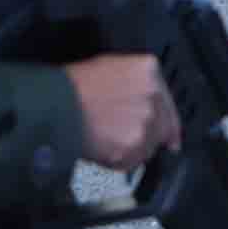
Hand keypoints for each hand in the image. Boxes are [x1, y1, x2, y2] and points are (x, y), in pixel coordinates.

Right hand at [65, 54, 181, 171]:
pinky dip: (121, 161)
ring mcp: (146, 122)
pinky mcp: (133, 146)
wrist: (56, 107)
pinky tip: (104, 147)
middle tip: (123, 136)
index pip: (169, 101)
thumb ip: (137, 83)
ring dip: (133, 149)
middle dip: (147, 135)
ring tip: (107, 138)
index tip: (171, 136)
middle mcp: (153, 95)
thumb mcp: (111, 67)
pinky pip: (133, 161)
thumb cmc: (75, 87)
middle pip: (162, 126)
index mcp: (149, 70)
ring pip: (149, 146)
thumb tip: (150, 102)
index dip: (168, 122)